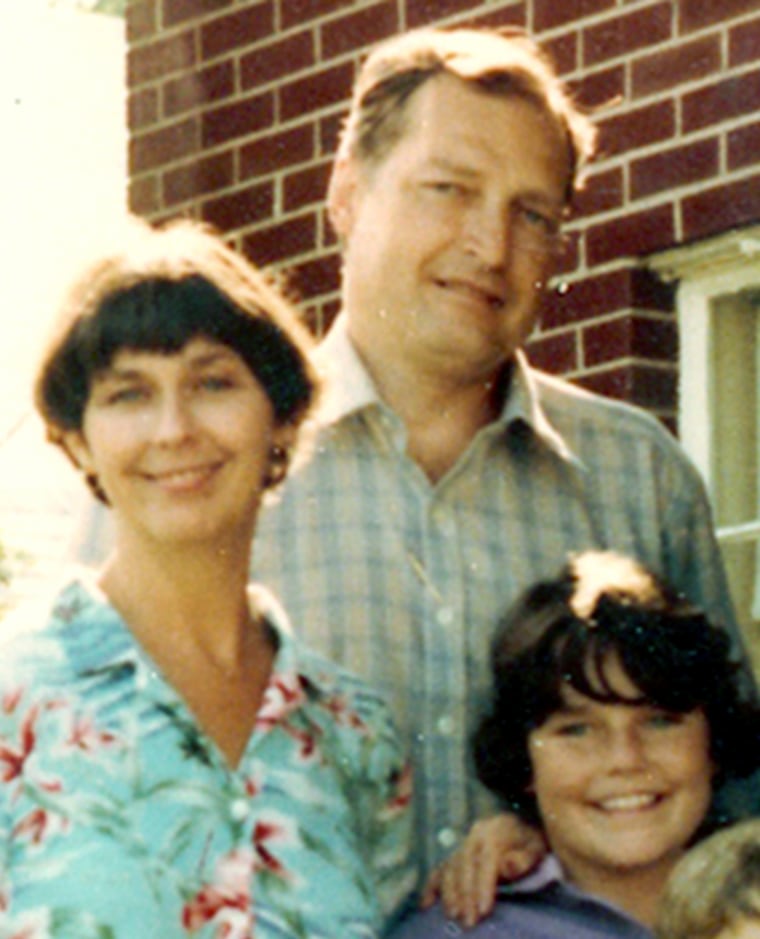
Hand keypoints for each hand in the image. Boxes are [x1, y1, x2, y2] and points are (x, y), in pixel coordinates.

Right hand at [421, 814, 546, 927]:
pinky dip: (431, 887)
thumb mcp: (537, 847)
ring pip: (450, 867)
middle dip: (465, 894)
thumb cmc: (532, 844)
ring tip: (453, 916)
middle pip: (465, 865)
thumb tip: (507, 867)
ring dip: (449, 893)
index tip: (484, 910)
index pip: (486, 859)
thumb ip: (525, 858)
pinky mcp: (456, 855)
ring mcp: (463, 844)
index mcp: (495, 830)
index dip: (483, 885)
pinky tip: (426, 905)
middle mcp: (474, 834)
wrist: (523, 831)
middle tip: (468, 921)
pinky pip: (440, 869)